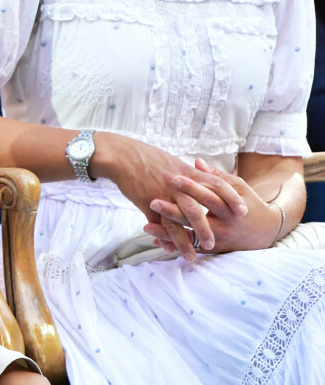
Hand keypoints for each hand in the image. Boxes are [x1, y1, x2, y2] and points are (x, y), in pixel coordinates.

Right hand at [96, 134, 246, 258]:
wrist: (122, 156)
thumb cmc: (146, 157)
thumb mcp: (172, 162)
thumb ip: (189, 173)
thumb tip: (203, 176)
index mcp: (187, 172)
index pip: (217, 185)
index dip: (231, 198)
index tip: (243, 211)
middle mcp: (179, 185)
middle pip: (199, 208)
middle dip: (209, 228)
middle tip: (218, 243)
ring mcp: (164, 194)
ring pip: (180, 220)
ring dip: (188, 240)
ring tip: (194, 256)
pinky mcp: (148, 203)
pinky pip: (160, 225)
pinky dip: (165, 239)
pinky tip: (170, 250)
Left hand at [145, 160, 281, 258]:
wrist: (265, 231)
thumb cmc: (248, 203)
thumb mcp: (238, 188)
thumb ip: (216, 177)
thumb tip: (196, 162)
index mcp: (231, 209)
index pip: (209, 197)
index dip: (192, 188)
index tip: (173, 178)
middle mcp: (224, 227)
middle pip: (196, 219)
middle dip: (174, 212)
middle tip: (152, 202)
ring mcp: (218, 240)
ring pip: (190, 238)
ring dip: (168, 233)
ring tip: (146, 226)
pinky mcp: (213, 249)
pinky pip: (190, 248)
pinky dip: (174, 244)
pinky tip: (156, 239)